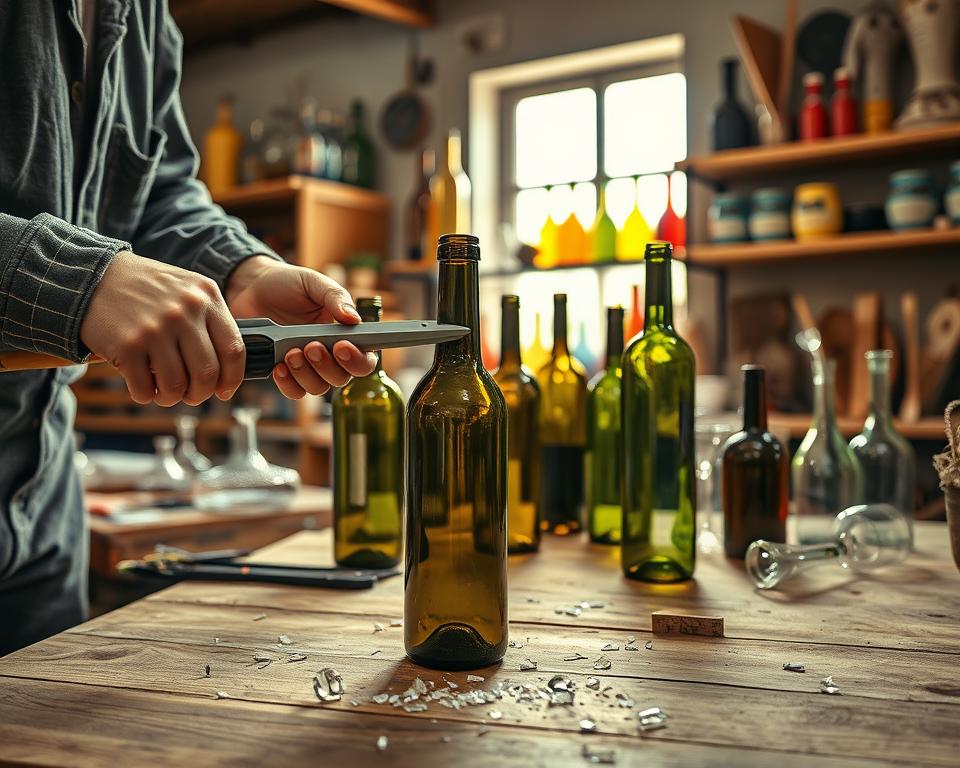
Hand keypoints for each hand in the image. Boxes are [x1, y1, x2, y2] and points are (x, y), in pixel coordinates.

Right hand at [80, 251, 244, 405]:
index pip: (234, 349)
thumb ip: (211, 320)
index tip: (224, 391)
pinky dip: (145, 395)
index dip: (232, 379)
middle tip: (192, 395)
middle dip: (201, 394)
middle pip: (207, 373)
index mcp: (207, 297)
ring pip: (176, 386)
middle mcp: (184, 311)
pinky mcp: (127, 345)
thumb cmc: (148, 289)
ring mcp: (155, 328)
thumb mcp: (188, 289)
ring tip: (166, 391)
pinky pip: (144, 389)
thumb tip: (228, 369)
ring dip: (172, 397)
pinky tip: (143, 385)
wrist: (95, 276)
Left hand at [227, 256, 376, 398]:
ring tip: (291, 352)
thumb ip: (335, 297)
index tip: (342, 346)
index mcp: (345, 335)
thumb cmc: (289, 284)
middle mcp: (330, 355)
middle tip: (311, 346)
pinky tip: (279, 366)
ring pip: (318, 388)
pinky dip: (288, 383)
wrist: (252, 287)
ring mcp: (308, 367)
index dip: (358, 360)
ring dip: (306, 374)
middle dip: (327, 366)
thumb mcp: (314, 283)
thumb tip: (353, 319)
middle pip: (341, 378)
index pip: (364, 359)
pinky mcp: (285, 372)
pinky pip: (294, 392)